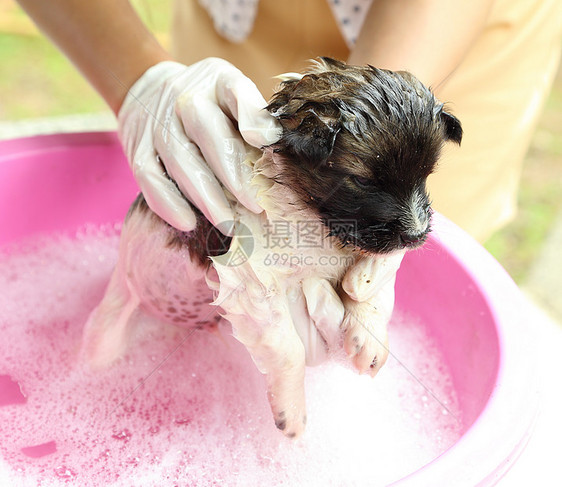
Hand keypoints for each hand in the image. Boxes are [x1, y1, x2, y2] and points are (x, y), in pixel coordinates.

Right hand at [118, 58, 280, 233]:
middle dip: (233, 173)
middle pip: (207, 131)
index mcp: (217, 80)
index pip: (235, 89)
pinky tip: (188, 222)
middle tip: (255, 206)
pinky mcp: (138, 148)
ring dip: (205, 196)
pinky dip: (168, 202)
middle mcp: (183, 96)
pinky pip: (149, 177)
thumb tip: (272, 140)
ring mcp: (157, 122)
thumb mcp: (236, 95)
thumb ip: (256, 116)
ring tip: (228, 224)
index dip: (252, 114)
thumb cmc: (208, 103)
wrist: (148, 90)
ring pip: (180, 159)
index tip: (268, 141)